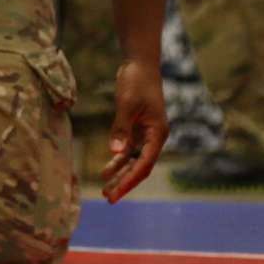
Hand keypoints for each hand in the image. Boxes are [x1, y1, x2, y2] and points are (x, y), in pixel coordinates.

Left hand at [100, 59, 167, 202]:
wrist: (139, 64)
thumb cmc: (136, 81)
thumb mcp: (127, 105)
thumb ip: (121, 129)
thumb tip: (115, 152)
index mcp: (158, 134)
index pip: (144, 164)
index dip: (129, 180)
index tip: (115, 193)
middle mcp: (154, 137)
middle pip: (139, 166)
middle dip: (124, 183)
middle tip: (108, 199)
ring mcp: (145, 134)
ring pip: (132, 160)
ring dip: (120, 174)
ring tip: (105, 190)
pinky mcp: (136, 128)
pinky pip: (127, 149)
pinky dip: (117, 159)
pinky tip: (106, 170)